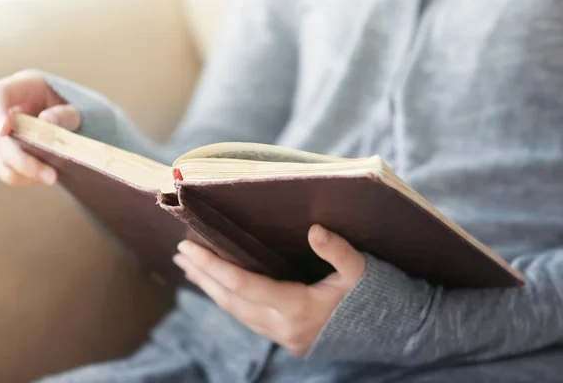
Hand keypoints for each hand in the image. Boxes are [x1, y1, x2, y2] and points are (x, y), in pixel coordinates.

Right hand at [0, 70, 81, 185]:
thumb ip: (66, 113)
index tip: (6, 129)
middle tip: (51, 176)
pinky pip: (7, 171)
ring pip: (1, 157)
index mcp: (21, 90)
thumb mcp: (78, 108)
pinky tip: (45, 176)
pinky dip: (24, 177)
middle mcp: (6, 112)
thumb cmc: (76, 112)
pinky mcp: (8, 155)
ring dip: (25, 171)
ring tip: (53, 177)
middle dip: (21, 159)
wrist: (78, 127)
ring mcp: (4, 135)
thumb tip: (46, 121)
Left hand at [172, 224, 365, 356]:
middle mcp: (284, 326)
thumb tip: (314, 229)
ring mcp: (283, 337)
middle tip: (181, 254)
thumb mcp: (360, 270)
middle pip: (232, 300)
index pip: (244, 285)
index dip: (214, 266)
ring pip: (236, 313)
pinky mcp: (286, 339)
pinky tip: (219, 288)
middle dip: (203, 276)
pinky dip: (228, 300)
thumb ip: (337, 251)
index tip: (189, 249)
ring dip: (212, 289)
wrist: (388, 333)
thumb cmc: (373, 296)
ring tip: (191, 268)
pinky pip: (247, 319)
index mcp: (298, 308)